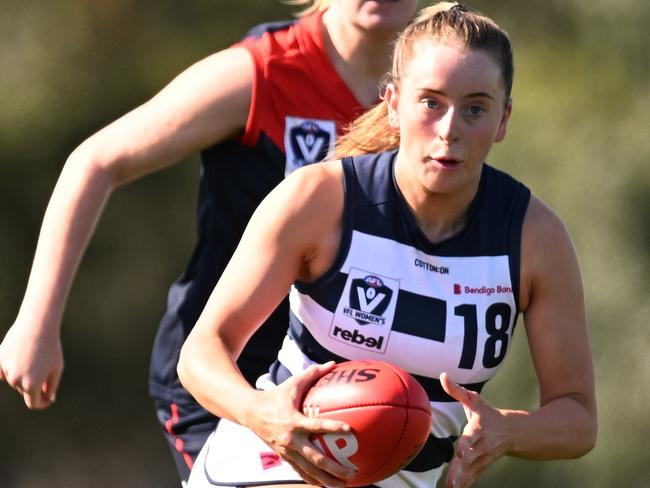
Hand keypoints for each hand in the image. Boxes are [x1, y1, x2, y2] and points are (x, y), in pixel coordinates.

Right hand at [0, 322, 62, 408]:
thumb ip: (51, 387)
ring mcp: (5, 370)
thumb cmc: (51, 348)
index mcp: (31, 385)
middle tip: (45, 368)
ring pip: (15, 380)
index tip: (48, 398)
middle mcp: (16, 380)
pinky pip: (3, 371)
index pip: (33, 403)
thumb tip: (46, 398)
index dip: (42, 402)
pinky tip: (18, 359)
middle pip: (25, 390)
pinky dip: (10, 368)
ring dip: (24, 374)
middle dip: (35, 383)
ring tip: (35, 357)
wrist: (38, 325)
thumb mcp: (57, 368)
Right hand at [251, 362, 355, 486]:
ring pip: (309, 471)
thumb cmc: (275, 396)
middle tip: (352, 472)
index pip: (317, 426)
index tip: (350, 431)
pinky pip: (301, 472)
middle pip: (316, 458)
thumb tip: (332, 363)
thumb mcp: (293, 383)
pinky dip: (313, 480)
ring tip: (343, 486)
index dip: (334, 428)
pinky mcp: (284, 457)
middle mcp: (291, 440)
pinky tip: (326, 486)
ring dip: (326, 480)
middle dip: (335, 468)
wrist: (251, 412)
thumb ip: (313, 373)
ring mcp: (287, 451)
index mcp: (294, 421)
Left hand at [441, 372, 508, 487]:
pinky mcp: (482, 466)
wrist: (513, 432)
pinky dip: (465, 483)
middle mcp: (482, 445)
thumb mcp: (474, 400)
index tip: (459, 453)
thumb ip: (456, 390)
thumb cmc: (487, 413)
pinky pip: (473, 476)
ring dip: (462, 480)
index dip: (466, 445)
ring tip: (451, 487)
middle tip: (452, 480)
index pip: (472, 437)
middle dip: (462, 468)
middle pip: (472, 458)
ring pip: (472, 470)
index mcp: (479, 428)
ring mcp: (483, 458)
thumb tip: (442, 376)